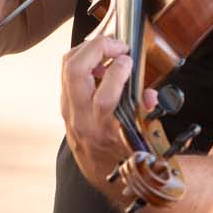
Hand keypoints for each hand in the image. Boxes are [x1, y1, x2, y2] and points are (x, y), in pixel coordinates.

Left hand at [59, 30, 155, 191]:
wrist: (99, 168)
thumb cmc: (122, 149)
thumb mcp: (141, 136)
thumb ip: (146, 113)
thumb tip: (149, 96)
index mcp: (103, 130)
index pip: (104, 98)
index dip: (118, 73)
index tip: (130, 61)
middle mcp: (81, 119)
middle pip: (76, 73)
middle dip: (97, 48)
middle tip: (117, 44)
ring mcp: (68, 109)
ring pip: (67, 67)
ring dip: (88, 49)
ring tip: (109, 48)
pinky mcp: (64, 102)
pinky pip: (67, 71)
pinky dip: (83, 57)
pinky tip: (100, 58)